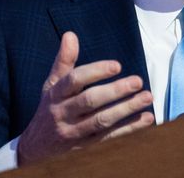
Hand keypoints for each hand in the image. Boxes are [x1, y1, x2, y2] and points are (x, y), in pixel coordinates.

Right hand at [17, 32, 154, 164]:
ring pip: (102, 120)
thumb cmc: (50, 107)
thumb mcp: (52, 84)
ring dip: (126, 109)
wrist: (36, 148)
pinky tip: (147, 119)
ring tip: (147, 97)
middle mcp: (63, 113)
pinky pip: (110, 137)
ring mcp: (74, 132)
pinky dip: (129, 128)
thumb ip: (64, 60)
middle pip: (90, 101)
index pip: (74, 80)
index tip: (117, 65)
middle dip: (115, 91)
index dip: (95, 72)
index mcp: (56, 94)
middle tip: (137, 81)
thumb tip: (70, 35)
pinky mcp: (86, 146)